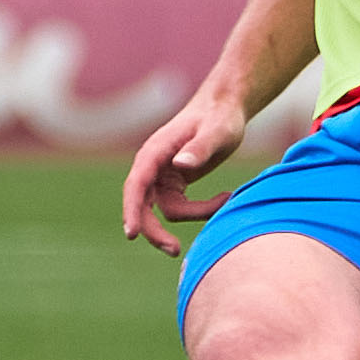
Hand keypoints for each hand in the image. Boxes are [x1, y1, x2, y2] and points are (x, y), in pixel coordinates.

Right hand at [120, 88, 253, 253]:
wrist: (225, 109)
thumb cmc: (220, 117)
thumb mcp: (216, 132)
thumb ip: (200, 147)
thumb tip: (180, 165)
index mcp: (154, 152)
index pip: (135, 186)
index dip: (131, 210)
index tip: (132, 234)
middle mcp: (152, 167)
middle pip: (142, 207)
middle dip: (155, 231)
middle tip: (175, 251)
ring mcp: (162, 177)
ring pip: (168, 211)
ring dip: (196, 214)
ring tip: (227, 199)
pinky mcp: (174, 184)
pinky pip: (182, 207)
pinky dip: (202, 209)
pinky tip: (225, 197)